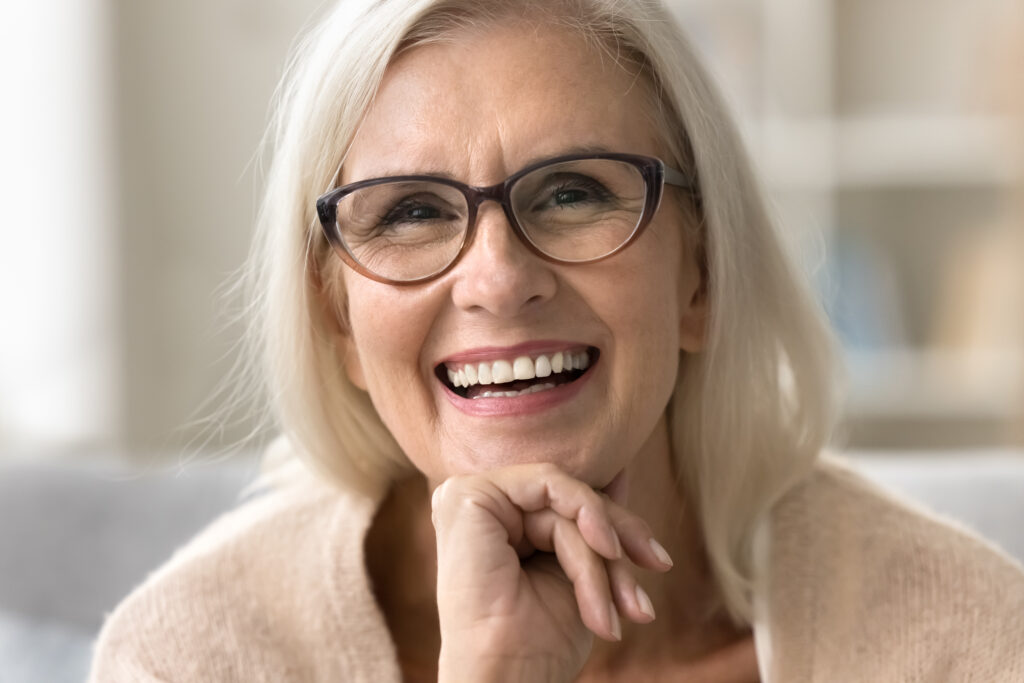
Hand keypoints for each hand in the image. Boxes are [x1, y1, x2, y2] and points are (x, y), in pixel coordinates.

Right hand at [431, 463, 673, 681]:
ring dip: (603, 554)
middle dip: (620, 539)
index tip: (657, 560)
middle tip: (656, 567)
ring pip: (566, 498)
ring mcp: (468, 497)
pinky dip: (587, 516)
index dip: (618, 526)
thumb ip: (590, 518)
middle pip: (569, 498)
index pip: (566, 503)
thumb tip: (621, 470)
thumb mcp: (580, 568)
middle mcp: (478, 506)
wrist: (508, 677)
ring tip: (623, 604)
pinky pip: (550, 483)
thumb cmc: (539, 638)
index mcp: (495, 522)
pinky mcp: (468, 495)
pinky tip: (605, 553)